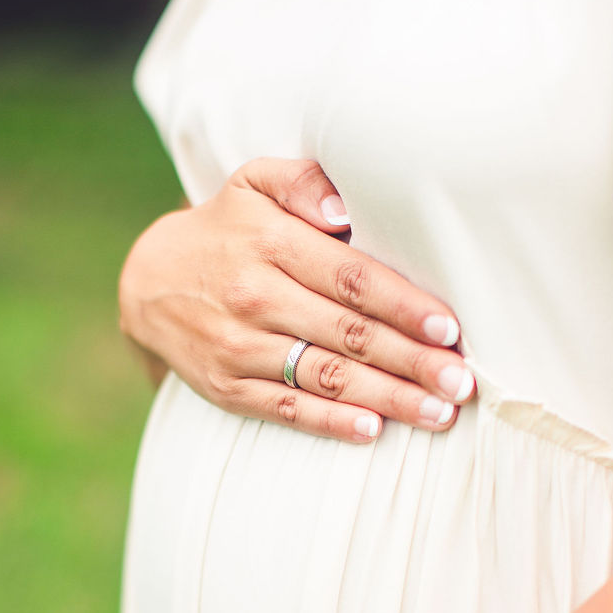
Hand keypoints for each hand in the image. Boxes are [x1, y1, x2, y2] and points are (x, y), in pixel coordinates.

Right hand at [118, 158, 475, 442]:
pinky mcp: (226, 387)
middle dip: (411, 360)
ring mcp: (238, 346)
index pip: (351, 278)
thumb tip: (345, 209)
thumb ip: (303, 183)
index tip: (449, 329)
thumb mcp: (254, 184)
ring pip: (325, 376)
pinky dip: (331, 422)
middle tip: (462, 382)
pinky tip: (373, 430)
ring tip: (438, 412)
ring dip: (387, 398)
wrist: (150, 281)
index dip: (403, 306)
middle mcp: (254, 295)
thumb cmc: (229, 228)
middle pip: (347, 333)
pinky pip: (286, 408)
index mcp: (269, 242)